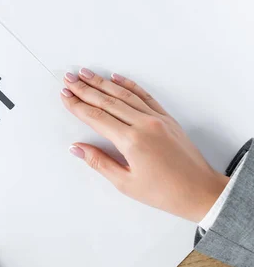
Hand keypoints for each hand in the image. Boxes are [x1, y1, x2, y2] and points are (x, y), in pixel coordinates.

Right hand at [60, 69, 228, 221]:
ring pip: (124, 95)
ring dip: (102, 83)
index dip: (77, 105)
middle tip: (69, 79)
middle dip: (85, 89)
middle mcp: (144, 124)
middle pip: (107, 101)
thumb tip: (77, 148)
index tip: (65, 96)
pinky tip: (116, 78)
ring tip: (86, 74)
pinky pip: (144, 96)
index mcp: (132, 141)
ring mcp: (157, 119)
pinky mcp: (166, 119)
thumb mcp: (125, 183)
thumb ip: (99, 162)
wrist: (200, 192)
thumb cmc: (165, 192)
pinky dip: (129, 85)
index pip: (96, 117)